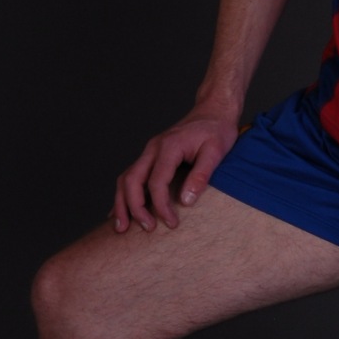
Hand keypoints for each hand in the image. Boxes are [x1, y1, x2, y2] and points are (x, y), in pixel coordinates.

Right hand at [113, 106, 240, 232]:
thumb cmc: (217, 130)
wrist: (213, 110)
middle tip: (146, 228)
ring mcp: (150, 152)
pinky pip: (131, 176)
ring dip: (122, 203)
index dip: (161, 205)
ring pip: (126, 178)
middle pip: (131, 180)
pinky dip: (124, 194)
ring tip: (122, 228)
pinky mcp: (151, 156)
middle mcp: (153, 148)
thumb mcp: (216, 151)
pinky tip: (121, 211)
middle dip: (134, 207)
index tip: (171, 223)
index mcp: (169, 146)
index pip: (156, 182)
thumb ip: (201, 175)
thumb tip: (186, 201)